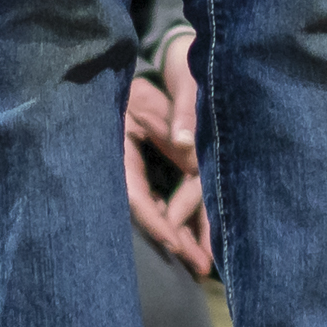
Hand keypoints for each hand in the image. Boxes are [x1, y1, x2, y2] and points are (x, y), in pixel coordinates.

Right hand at [123, 30, 210, 277]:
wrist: (150, 60)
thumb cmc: (158, 73)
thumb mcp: (166, 94)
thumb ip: (178, 120)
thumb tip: (189, 152)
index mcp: (121, 148)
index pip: (136, 197)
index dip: (155, 223)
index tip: (175, 244)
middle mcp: (127, 162)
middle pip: (150, 209)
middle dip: (175, 238)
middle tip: (201, 266)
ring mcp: (138, 164)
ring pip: (159, 206)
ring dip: (182, 230)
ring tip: (205, 260)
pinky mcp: (148, 164)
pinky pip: (163, 195)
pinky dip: (179, 213)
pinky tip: (196, 235)